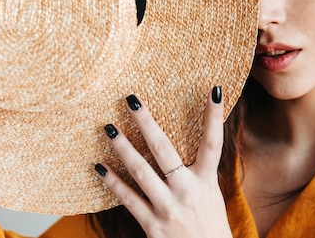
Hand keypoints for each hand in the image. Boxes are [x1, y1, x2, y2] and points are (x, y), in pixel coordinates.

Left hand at [95, 87, 232, 237]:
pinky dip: (113, 182)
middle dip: (147, 123)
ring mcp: (168, 208)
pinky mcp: (152, 225)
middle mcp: (187, 191)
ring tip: (108, 128)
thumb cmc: (209, 224)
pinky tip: (100, 167)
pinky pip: (128, 199)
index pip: (213, 142)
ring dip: (123, 148)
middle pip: (164, 150)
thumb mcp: (211, 194)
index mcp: (206, 181)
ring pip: (141, 171)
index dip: (214, 116)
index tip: (213, 90)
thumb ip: (198, 171)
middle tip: (131, 100)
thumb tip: (181, 145)